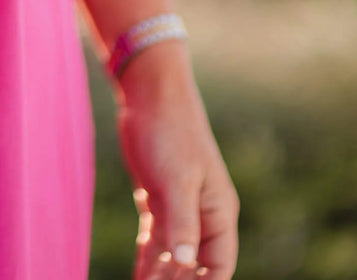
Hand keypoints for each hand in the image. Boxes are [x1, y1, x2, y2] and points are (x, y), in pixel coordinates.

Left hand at [114, 43, 239, 279]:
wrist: (150, 95)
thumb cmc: (171, 131)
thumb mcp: (177, 178)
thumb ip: (183, 221)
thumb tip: (188, 265)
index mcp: (219, 212)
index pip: (218, 267)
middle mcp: (202, 215)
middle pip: (194, 267)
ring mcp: (179, 208)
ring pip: (173, 257)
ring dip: (160, 278)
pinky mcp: (157, 200)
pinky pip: (155, 241)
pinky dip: (147, 261)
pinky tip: (137, 278)